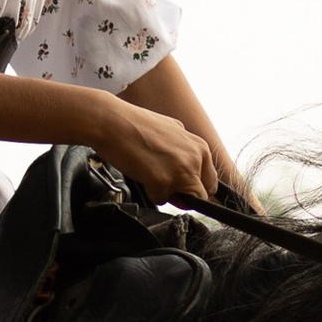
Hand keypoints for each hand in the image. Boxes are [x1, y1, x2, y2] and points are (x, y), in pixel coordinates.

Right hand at [84, 95, 218, 202]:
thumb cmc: (135, 124)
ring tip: (150, 174)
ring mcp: (182, 170)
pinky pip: (162, 200)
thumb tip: (187, 168)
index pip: (209, 180)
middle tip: (164, 183)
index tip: (182, 186)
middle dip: (185, 194)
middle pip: (201, 193)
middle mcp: (196, 158)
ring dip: (168, 193)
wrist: (112, 121)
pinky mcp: (165, 182)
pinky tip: (141, 174)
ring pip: (185, 200)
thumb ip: (184, 151)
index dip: (194, 186)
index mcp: (199, 146)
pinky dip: (150, 193)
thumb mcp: (171, 131)